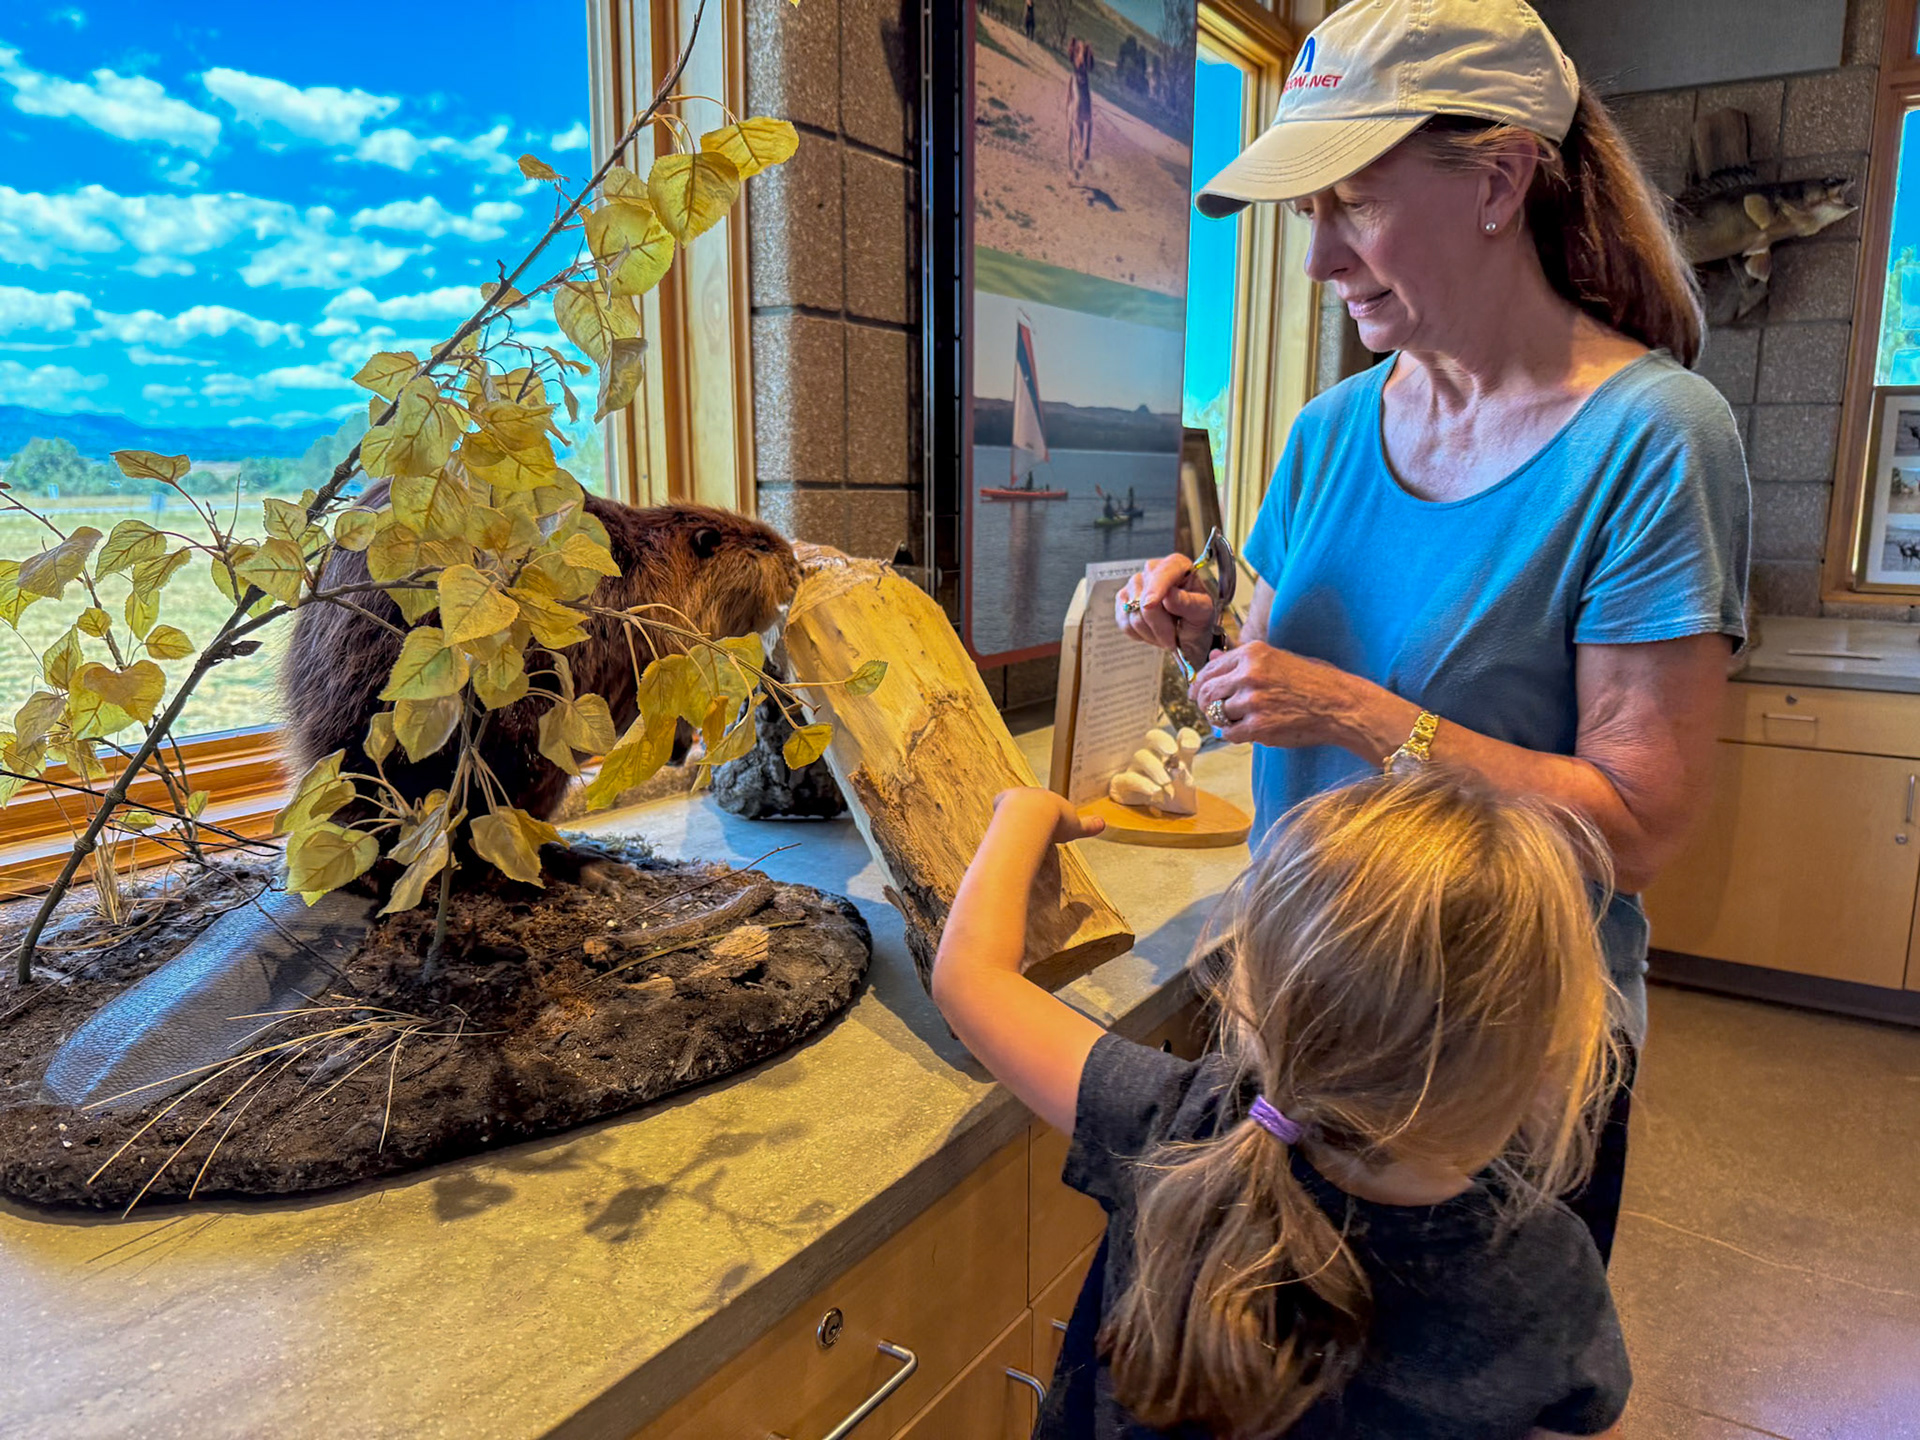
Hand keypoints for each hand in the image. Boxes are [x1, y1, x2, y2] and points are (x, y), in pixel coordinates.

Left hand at [992, 787, 1106, 844]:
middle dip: (1028, 817)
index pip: (1046, 806)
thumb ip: (1088, 826)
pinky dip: (1001, 814)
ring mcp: (1017, 795)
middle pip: (1029, 805)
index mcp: (1050, 799)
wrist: (1036, 814)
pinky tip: (1003, 826)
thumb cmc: (1055, 821)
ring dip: (1013, 816)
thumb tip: (1102, 824)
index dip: (1045, 816)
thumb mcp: (1075, 826)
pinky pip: (1000, 804)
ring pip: (1014, 804)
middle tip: (1029, 833)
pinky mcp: (1003, 798)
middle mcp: (1033, 794)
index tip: (1044, 826)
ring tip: (1015, 832)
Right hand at [1115, 554, 1215, 658]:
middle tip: (1173, 637)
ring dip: (1151, 631)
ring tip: (1165, 634)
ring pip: (1133, 612)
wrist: (1187, 636)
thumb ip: (1188, 603)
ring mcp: (1135, 584)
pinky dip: (1139, 634)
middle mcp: (1154, 570)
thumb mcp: (1202, 612)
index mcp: (1177, 565)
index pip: (1164, 571)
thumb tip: (1169, 595)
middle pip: (1145, 596)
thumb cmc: (1197, 620)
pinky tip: (1152, 632)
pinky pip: (1124, 621)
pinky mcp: (1123, 600)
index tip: (1150, 604)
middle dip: (1159, 623)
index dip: (1156, 587)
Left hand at [1189, 642, 1362, 749]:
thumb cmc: (1313, 680)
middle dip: (1204, 704)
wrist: (1339, 704)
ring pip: (1216, 714)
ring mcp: (1253, 701)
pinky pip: (1229, 733)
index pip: (1209, 669)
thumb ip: (1242, 660)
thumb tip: (1211, 658)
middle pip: (1206, 692)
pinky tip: (1245, 730)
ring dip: (1222, 720)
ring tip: (1236, 720)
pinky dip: (1232, 734)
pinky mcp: (1259, 726)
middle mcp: (1249, 674)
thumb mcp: (1277, 659)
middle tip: (1209, 711)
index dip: (1199, 684)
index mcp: (1252, 654)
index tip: (1197, 693)